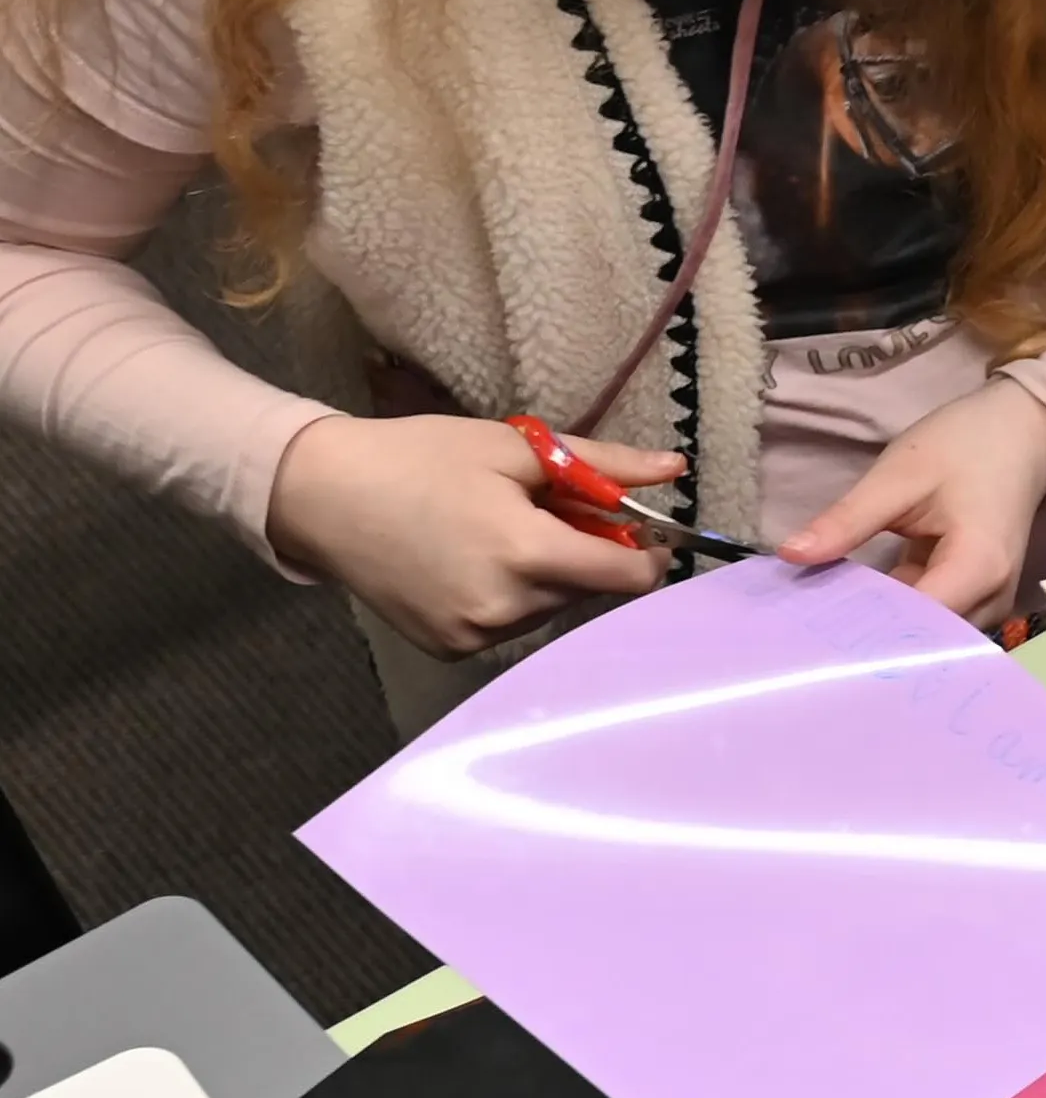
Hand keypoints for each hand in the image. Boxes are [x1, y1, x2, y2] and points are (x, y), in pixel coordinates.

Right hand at [267, 412, 672, 654]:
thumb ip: (602, 464)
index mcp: (525, 554)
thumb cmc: (418, 459)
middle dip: (586, 554)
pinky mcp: (449, 649)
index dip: (645, 554)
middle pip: (589, 590)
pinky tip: (472, 563)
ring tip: (498, 534)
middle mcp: (504, 607)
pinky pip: (510, 626)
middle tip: (544, 513)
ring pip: (552, 609)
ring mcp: (473, 636)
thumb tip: (675, 468)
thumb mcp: (513, 448)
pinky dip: (511, 597)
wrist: (319, 495)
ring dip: (549, 577)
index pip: (629, 579)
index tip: (636, 529)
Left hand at [785, 378, 1045, 630]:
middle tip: (804, 635)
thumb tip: (789, 556)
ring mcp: (987, 603)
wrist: (1023, 434)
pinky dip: (894, 614)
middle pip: (925, 641)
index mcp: (977, 567)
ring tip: (821, 624)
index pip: (917, 625)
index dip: (864, 634)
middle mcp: (991, 599)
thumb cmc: (967, 446)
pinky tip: (852, 606)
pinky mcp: (975, 598)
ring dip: (879, 629)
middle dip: (867, 638)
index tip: (810, 637)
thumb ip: (847, 521)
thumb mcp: (898, 476)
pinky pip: (932, 621)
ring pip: (927, 637)